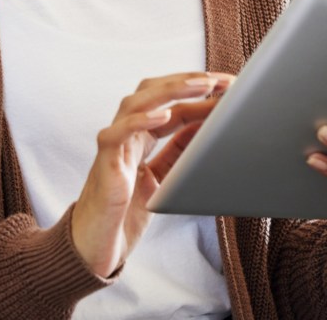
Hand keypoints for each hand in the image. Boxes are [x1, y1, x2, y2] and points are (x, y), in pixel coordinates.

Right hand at [70, 71, 232, 277]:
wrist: (98, 246)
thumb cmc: (126, 211)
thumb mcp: (164, 176)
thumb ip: (179, 151)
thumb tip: (207, 125)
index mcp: (141, 135)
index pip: (171, 103)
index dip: (199, 93)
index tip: (228, 86)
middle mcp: (126, 133)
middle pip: (153, 91)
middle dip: (187, 81)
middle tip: (220, 79)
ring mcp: (114, 144)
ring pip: (136, 102)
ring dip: (170, 90)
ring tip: (200, 86)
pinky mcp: (104, 162)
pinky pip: (117, 133)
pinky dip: (139, 121)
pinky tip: (163, 114)